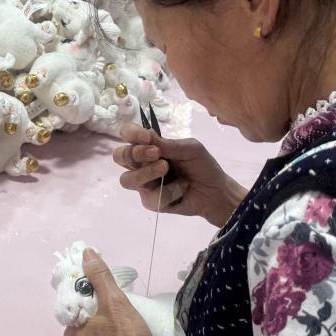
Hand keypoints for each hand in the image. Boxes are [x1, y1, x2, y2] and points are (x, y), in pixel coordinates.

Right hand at [114, 123, 247, 226]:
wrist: (215, 191)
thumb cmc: (201, 165)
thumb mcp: (190, 148)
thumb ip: (168, 144)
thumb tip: (147, 136)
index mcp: (148, 147)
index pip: (128, 136)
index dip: (131, 134)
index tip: (147, 136)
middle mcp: (141, 165)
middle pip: (119, 157)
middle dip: (135, 153)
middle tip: (156, 153)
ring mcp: (144, 184)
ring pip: (126, 180)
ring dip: (145, 173)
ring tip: (164, 168)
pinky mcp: (151, 202)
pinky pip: (150, 196)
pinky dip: (168, 190)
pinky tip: (182, 188)